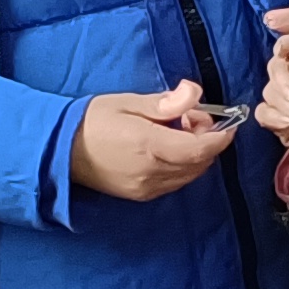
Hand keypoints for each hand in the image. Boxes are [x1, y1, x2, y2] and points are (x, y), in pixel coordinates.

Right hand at [72, 83, 236, 201]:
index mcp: (149, 146)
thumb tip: (194, 93)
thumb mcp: (129, 102)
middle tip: (192, 117)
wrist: (61, 150)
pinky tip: (168, 149)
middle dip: (207, 141)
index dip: (220, 136)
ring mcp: (146, 187)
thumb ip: (166, 102)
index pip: (200, 148)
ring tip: (178, 132)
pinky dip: (182, 166)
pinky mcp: (141, 195)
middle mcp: (151, 172)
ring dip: (195, 155)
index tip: (227, 123)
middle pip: (200, 163)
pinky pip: (175, 182)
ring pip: (190, 175)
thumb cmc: (92, 121)